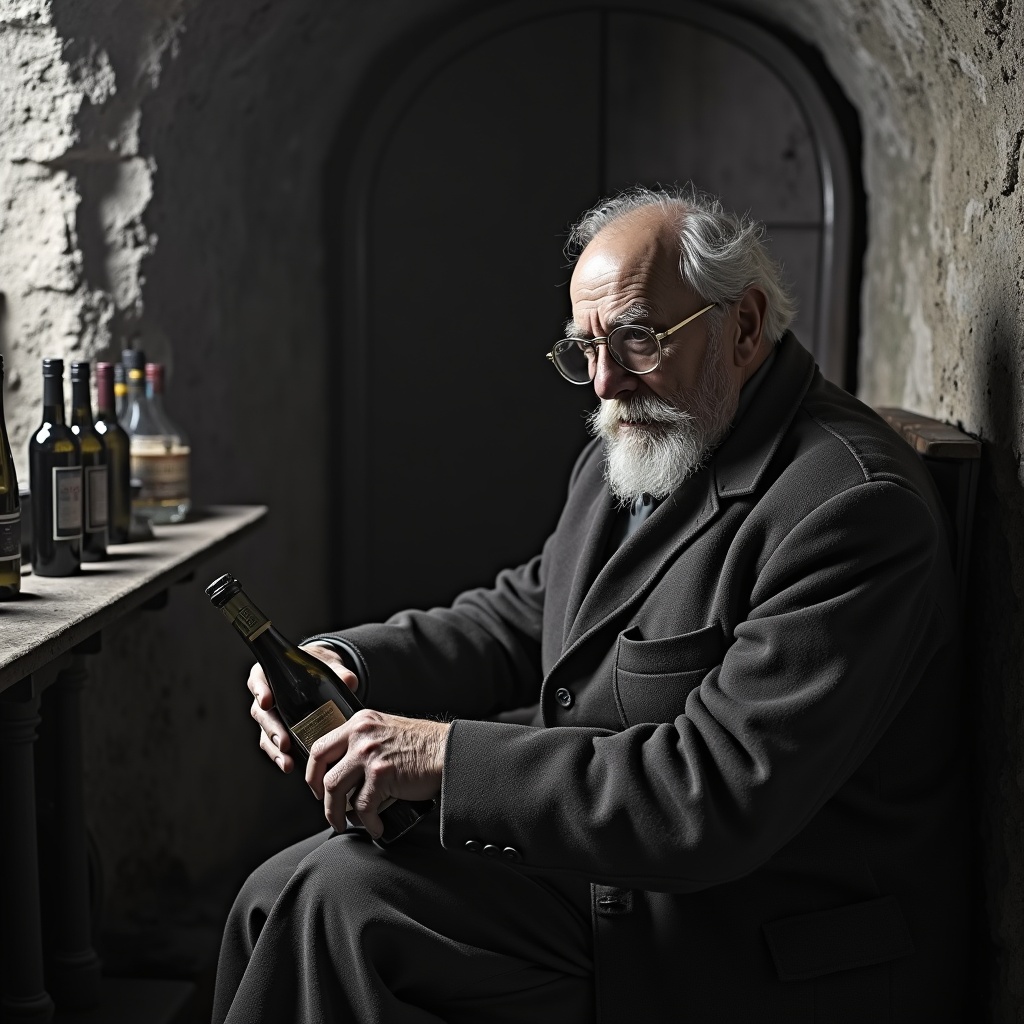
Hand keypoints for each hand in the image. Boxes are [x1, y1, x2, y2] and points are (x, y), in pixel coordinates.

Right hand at [247, 642, 358, 773]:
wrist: (323, 676)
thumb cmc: (319, 666)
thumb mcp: (329, 664)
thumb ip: (338, 671)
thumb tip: (348, 681)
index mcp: (270, 673)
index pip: (258, 680)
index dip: (260, 691)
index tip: (267, 702)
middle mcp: (265, 695)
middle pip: (261, 713)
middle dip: (272, 729)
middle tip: (283, 742)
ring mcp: (270, 715)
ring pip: (265, 733)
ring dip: (274, 749)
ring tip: (286, 761)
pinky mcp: (278, 730)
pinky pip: (274, 745)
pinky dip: (280, 755)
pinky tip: (289, 764)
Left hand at [305, 712, 448, 838]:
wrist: (448, 751)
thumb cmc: (424, 745)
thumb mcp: (387, 730)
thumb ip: (365, 742)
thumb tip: (346, 772)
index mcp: (360, 722)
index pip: (322, 745)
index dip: (313, 770)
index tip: (317, 784)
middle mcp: (361, 734)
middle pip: (322, 768)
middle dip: (318, 794)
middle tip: (328, 808)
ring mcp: (369, 753)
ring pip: (335, 789)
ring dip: (335, 812)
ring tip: (343, 823)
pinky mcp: (381, 774)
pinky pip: (363, 807)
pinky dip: (368, 822)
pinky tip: (375, 826)